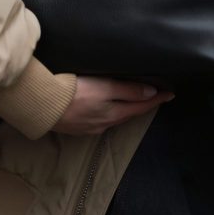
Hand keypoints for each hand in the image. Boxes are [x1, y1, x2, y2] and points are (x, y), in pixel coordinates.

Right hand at [50, 77, 173, 135]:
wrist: (42, 106)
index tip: (170, 94)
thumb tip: (151, 92)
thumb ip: (128, 90)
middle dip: (142, 105)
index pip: (141, 107)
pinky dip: (110, 112)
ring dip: (126, 109)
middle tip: (155, 96)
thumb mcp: (105, 87)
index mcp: (114, 114)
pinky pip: (100, 119)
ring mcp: (89, 128)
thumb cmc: (75, 92)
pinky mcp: (77, 127)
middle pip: (129, 114)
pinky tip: (106, 107)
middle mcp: (104, 124)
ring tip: (134, 100)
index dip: (156, 99)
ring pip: (114, 117)